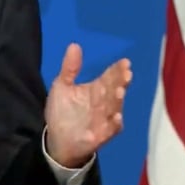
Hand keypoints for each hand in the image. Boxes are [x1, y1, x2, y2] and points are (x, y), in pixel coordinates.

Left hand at [43, 43, 131, 167]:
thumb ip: (70, 68)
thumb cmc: (63, 112)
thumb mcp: (62, 87)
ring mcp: (105, 118)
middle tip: (126, 74)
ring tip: (119, 90)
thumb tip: (74, 45)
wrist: (58, 139)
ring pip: (115, 107)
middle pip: (114, 89)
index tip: (125, 62)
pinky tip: (116, 117)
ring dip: (118, 100)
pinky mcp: (103, 134)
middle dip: (121, 82)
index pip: (109, 77)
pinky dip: (115, 124)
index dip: (117, 70)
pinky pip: (112, 129)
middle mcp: (104, 102)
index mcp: (96, 89)